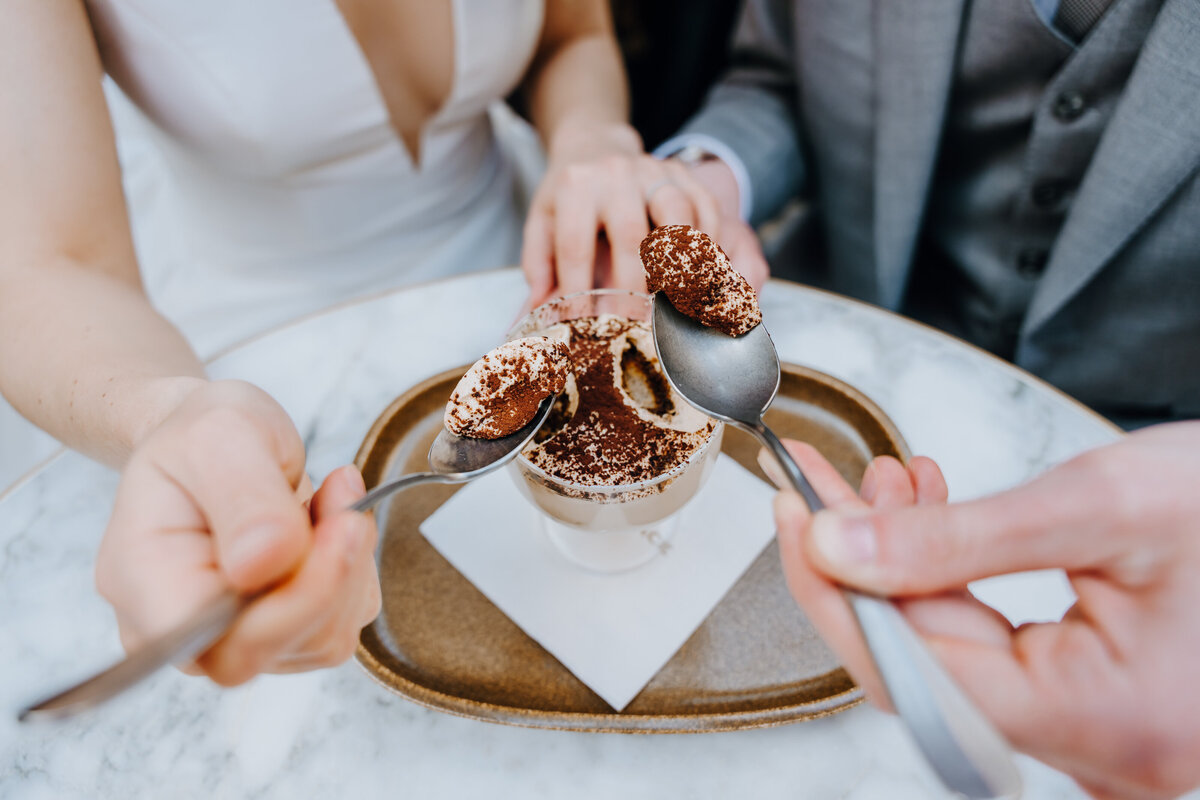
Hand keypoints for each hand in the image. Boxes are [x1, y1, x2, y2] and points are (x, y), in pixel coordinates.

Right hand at [95, 380, 380, 684]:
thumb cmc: (205, 436)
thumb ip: (242, 498)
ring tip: (334, 495)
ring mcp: (235, 637)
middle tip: (344, 497)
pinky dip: (354, 566)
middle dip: (332, 573)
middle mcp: (183, 629)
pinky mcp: (284, 630)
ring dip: (348, 563)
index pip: (216, 643)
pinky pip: (342, 620)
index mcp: (144, 584)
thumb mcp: (219, 436)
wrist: (220, 442)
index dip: (291, 603)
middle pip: (275, 647)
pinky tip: (334, 519)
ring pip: (322, 638)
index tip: (338, 525)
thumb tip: (259, 568)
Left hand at [521, 121, 766, 308]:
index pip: (574, 245)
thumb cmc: (568, 196)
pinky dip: (709, 242)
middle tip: (637, 327)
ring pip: (677, 215)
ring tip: (681, 301)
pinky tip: (704, 272)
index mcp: (575, 187)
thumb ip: (539, 265)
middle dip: (634, 286)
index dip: (578, 290)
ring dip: (681, 261)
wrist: (595, 146)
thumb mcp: (543, 221)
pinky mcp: (683, 172)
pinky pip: (705, 206)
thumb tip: (537, 312)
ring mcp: (653, 170)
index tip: (584, 326)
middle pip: (629, 234)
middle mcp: (615, 174)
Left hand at [770, 427, 1199, 799]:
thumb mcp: (1103, 505)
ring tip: (891, 479)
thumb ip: (959, 538)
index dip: (832, 586)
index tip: (792, 509)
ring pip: (945, 653)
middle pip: (919, 664)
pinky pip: (985, 650)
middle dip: (859, 563)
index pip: (910, 668)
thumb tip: (838, 546)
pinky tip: (932, 515)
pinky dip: (946, 580)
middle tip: (824, 482)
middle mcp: (1097, 754)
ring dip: (902, 563)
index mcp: (1105, 722)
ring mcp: (1092, 735)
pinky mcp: (1086, 702)